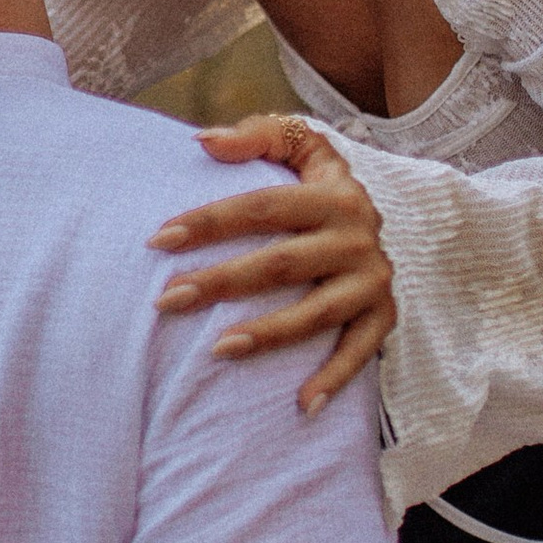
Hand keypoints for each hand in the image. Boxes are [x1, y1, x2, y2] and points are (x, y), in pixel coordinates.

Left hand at [150, 114, 398, 414]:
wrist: (379, 216)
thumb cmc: (316, 184)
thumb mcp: (301, 146)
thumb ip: (257, 135)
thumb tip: (204, 141)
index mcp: (334, 193)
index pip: (263, 206)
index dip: (210, 221)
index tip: (158, 239)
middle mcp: (358, 237)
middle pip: (280, 263)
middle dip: (221, 282)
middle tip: (166, 300)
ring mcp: (372, 280)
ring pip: (316, 313)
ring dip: (268, 334)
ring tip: (217, 349)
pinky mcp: (384, 316)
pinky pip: (360, 353)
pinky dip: (334, 380)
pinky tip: (301, 406)